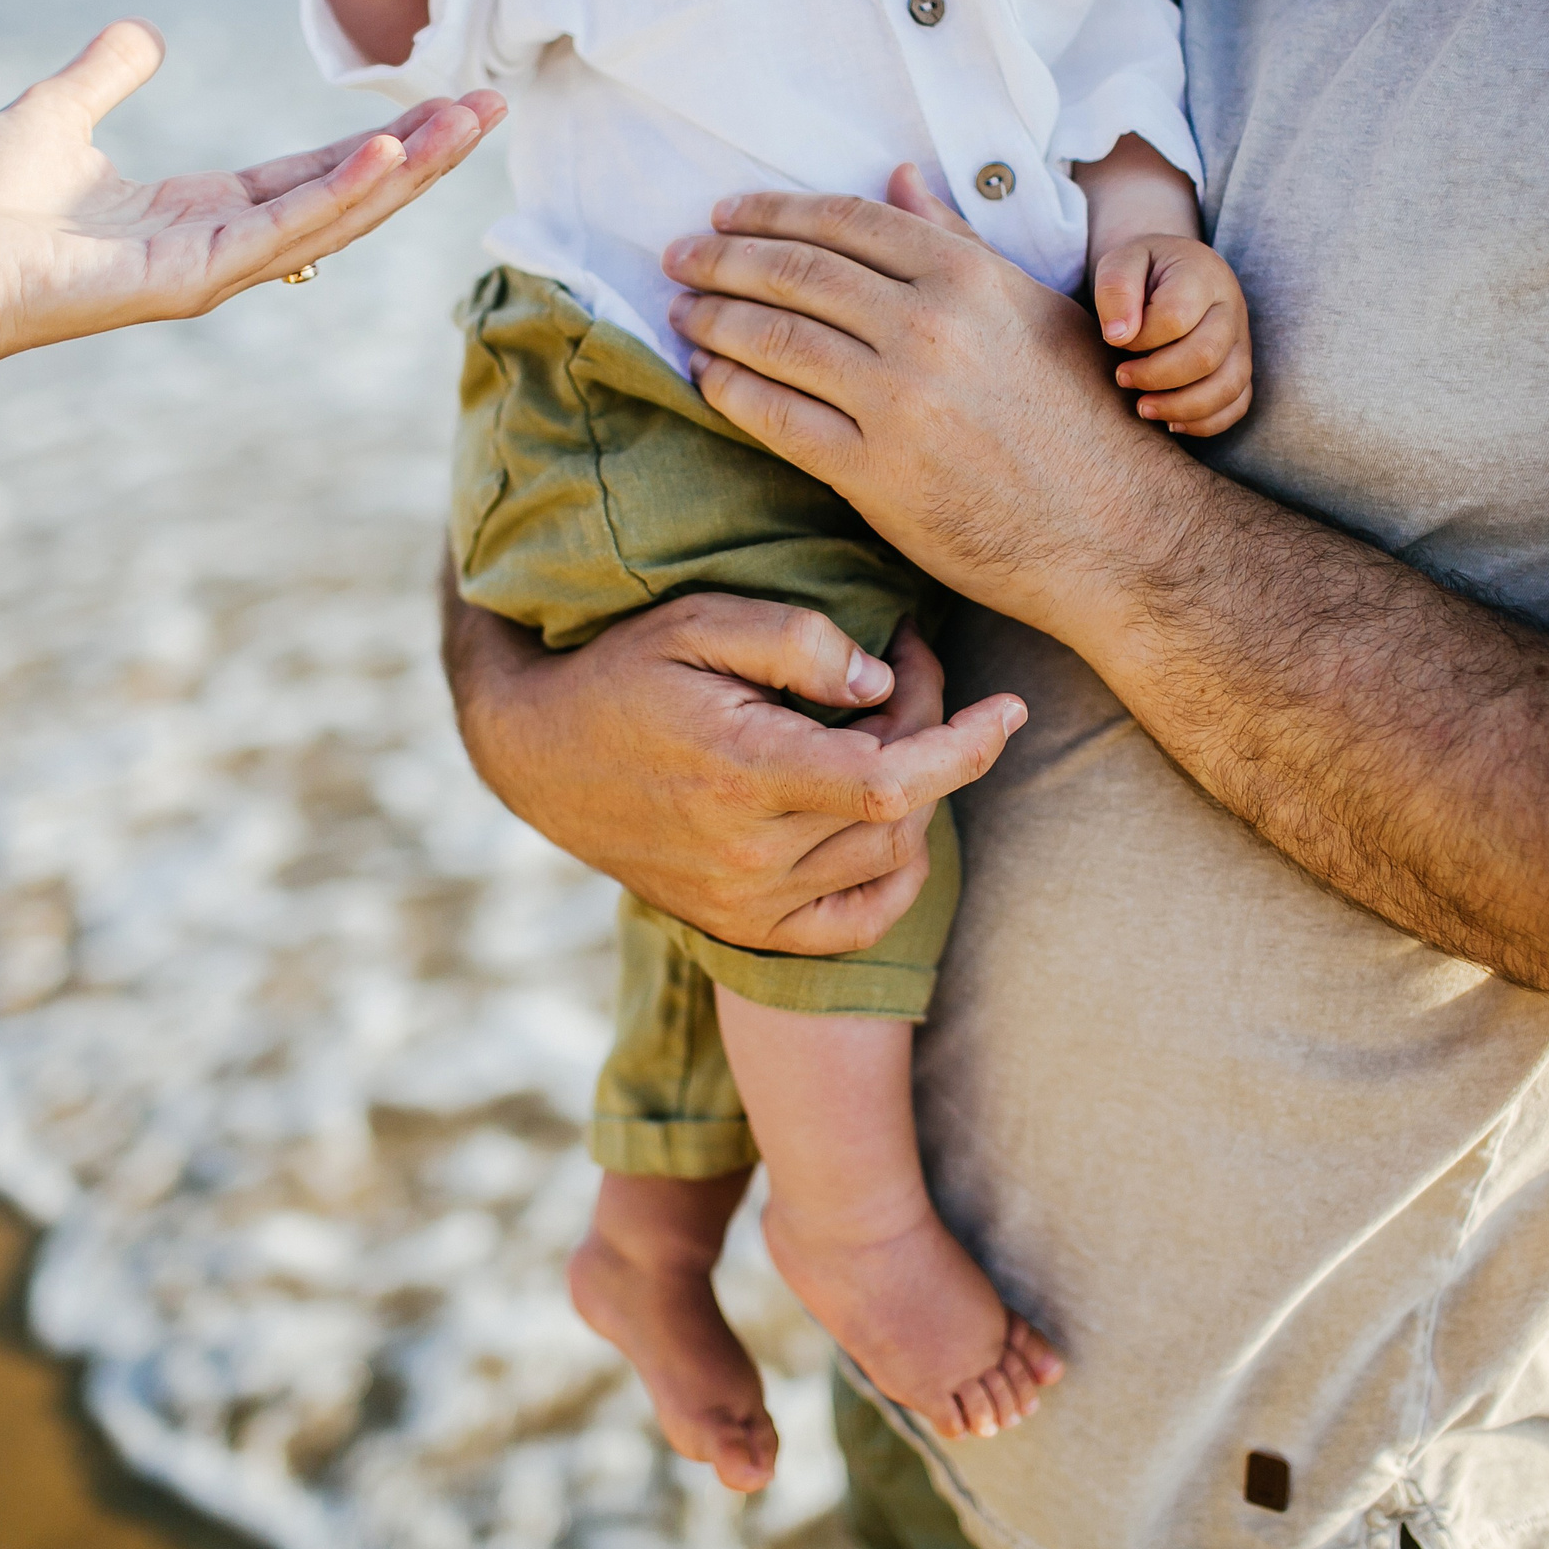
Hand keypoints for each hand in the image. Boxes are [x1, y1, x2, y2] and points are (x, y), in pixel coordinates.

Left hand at [0, 19, 504, 392]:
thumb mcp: (58, 112)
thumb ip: (108, 74)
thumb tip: (143, 32)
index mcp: (199, 212)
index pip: (312, 171)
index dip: (379, 137)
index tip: (442, 102)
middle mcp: (221, 246)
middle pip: (347, 192)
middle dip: (424, 153)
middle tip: (492, 106)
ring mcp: (213, 269)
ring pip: (336, 213)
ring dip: (408, 169)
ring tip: (468, 120)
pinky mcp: (191, 280)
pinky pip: (284, 231)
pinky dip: (339, 190)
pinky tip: (387, 151)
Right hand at [447, 587, 1024, 952]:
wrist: (540, 757)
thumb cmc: (621, 673)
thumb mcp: (697, 622)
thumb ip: (797, 642)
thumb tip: (881, 683)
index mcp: (745, 773)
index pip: (894, 779)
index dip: (965, 745)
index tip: (1009, 707)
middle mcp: (751, 855)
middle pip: (901, 811)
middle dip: (930, 735)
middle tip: (900, 673)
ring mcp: (747, 902)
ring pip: (888, 858)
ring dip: (914, 793)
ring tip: (876, 728)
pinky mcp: (744, 927)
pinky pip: (857, 921)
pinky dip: (893, 873)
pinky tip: (884, 818)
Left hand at [664, 165, 1192, 642]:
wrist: (1114, 529)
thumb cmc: (1080, 418)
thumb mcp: (1030, 309)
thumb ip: (956, 243)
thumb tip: (897, 177)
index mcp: (965, 276)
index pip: (842, 223)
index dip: (771, 212)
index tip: (726, 214)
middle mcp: (928, 327)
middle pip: (795, 275)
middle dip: (722, 261)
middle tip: (677, 258)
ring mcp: (898, 401)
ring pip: (776, 341)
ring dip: (714, 322)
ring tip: (682, 314)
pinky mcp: (875, 473)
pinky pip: (777, 420)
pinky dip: (730, 392)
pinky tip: (705, 379)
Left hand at [1092, 232, 1253, 435]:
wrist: (1174, 269)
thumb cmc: (1144, 269)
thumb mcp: (1121, 261)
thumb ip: (1115, 289)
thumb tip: (1118, 336)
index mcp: (1202, 276)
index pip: (1175, 317)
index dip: (1140, 338)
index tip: (1116, 339)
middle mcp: (1231, 309)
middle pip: (1205, 356)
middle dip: (1156, 377)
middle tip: (1122, 377)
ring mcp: (1241, 341)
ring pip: (1228, 387)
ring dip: (1180, 408)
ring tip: (1143, 408)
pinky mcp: (1239, 367)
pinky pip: (1237, 405)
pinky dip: (1205, 423)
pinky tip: (1170, 422)